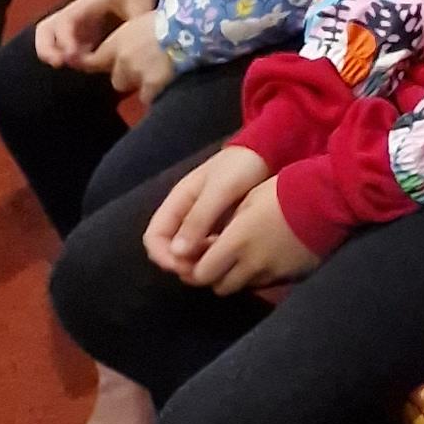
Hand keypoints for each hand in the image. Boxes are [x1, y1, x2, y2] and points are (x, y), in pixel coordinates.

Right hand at [33, 0, 160, 71]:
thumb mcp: (141, 2)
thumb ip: (138, 24)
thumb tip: (142, 46)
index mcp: (86, 4)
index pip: (65, 22)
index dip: (64, 40)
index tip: (72, 56)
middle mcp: (76, 13)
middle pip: (46, 29)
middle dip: (47, 47)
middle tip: (59, 64)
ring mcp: (78, 21)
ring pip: (52, 36)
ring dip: (53, 51)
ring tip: (67, 66)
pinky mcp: (84, 29)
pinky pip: (69, 43)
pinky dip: (69, 54)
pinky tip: (84, 65)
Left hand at [104, 15, 179, 106]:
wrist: (188, 28)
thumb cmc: (171, 18)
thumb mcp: (145, 19)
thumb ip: (134, 36)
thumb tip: (136, 43)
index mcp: (118, 40)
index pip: (95, 60)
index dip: (99, 67)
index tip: (102, 70)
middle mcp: (122, 59)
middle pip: (117, 79)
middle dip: (128, 78)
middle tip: (145, 71)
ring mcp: (136, 74)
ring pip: (133, 88)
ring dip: (142, 86)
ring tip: (159, 78)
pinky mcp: (151, 86)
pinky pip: (148, 97)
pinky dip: (156, 94)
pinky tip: (168, 86)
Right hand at [144, 142, 274, 276]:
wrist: (269, 151)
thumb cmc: (242, 166)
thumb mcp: (220, 190)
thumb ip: (199, 219)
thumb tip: (177, 254)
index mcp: (177, 202)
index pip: (154, 237)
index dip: (163, 256)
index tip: (184, 267)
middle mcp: (185, 214)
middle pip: (170, 249)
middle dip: (182, 264)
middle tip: (205, 271)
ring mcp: (203, 221)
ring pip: (190, 251)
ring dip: (198, 262)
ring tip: (220, 264)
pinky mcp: (221, 226)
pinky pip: (208, 248)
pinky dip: (213, 256)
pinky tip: (230, 257)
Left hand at [179, 176, 322, 298]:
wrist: (328, 198)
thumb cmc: (282, 191)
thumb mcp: (245, 202)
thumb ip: (220, 228)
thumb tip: (200, 244)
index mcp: (235, 243)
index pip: (201, 274)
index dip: (194, 268)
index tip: (197, 256)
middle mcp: (251, 265)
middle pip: (219, 287)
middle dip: (214, 276)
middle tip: (217, 259)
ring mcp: (273, 274)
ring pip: (242, 288)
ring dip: (236, 277)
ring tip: (242, 258)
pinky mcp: (292, 276)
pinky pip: (266, 284)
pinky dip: (259, 276)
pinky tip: (266, 257)